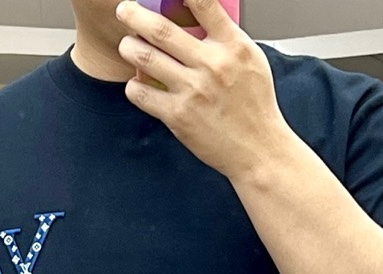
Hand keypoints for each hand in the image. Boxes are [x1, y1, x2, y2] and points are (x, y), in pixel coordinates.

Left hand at [115, 0, 292, 181]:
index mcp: (233, 46)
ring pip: (145, 58)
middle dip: (133, 15)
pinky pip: (142, 94)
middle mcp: (212, 65)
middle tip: (124, 11)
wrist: (258, 150)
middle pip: (161, 29)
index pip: (203, 2)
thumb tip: (201, 14)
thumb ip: (226, 37)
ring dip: (129, 48)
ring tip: (127, 46)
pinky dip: (133, 86)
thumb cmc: (255, 107)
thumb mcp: (251, 61)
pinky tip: (137, 84)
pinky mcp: (178, 116)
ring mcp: (193, 91)